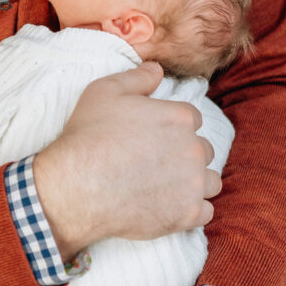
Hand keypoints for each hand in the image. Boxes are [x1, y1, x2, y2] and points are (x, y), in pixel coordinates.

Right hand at [32, 62, 220, 255]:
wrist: (76, 187)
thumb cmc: (88, 136)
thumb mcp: (104, 91)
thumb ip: (138, 77)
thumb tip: (158, 69)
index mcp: (180, 118)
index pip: (192, 119)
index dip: (172, 127)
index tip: (154, 137)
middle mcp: (194, 149)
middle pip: (202, 150)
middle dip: (184, 154)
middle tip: (156, 163)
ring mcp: (193, 185)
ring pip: (209, 181)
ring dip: (194, 182)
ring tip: (166, 186)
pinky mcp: (187, 215)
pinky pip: (205, 212)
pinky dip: (191, 211)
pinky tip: (169, 207)